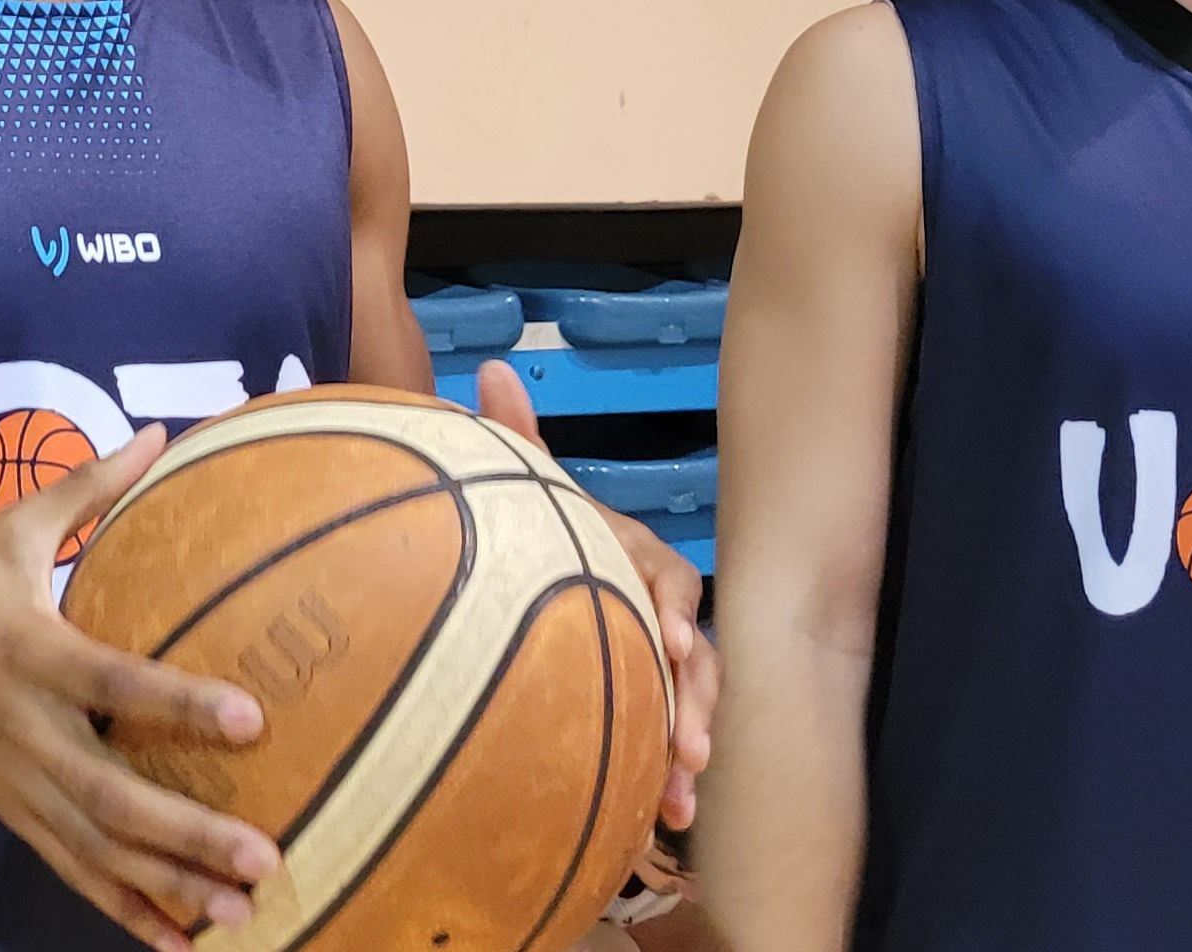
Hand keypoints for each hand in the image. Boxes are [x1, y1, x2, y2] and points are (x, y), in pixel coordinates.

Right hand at [0, 425, 275, 951]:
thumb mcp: (6, 532)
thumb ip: (87, 489)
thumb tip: (158, 433)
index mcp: (30, 655)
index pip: (112, 682)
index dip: (177, 704)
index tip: (251, 719)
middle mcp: (26, 731)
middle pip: (110, 793)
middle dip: (187, 832)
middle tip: (264, 857)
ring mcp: (17, 784)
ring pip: (97, 848)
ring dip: (168, 886)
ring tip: (241, 915)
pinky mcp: (11, 815)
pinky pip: (72, 871)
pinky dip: (124, 910)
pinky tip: (178, 942)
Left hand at [472, 359, 717, 828]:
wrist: (511, 607)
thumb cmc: (536, 543)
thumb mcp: (529, 498)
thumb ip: (518, 443)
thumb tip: (495, 368)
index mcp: (629, 560)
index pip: (668, 578)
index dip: (674, 608)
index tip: (674, 642)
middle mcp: (650, 612)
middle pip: (693, 656)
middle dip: (696, 699)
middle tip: (690, 742)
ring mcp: (650, 666)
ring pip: (687, 707)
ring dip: (688, 748)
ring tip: (682, 795)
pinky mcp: (638, 710)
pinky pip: (664, 746)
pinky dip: (667, 784)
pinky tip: (662, 823)